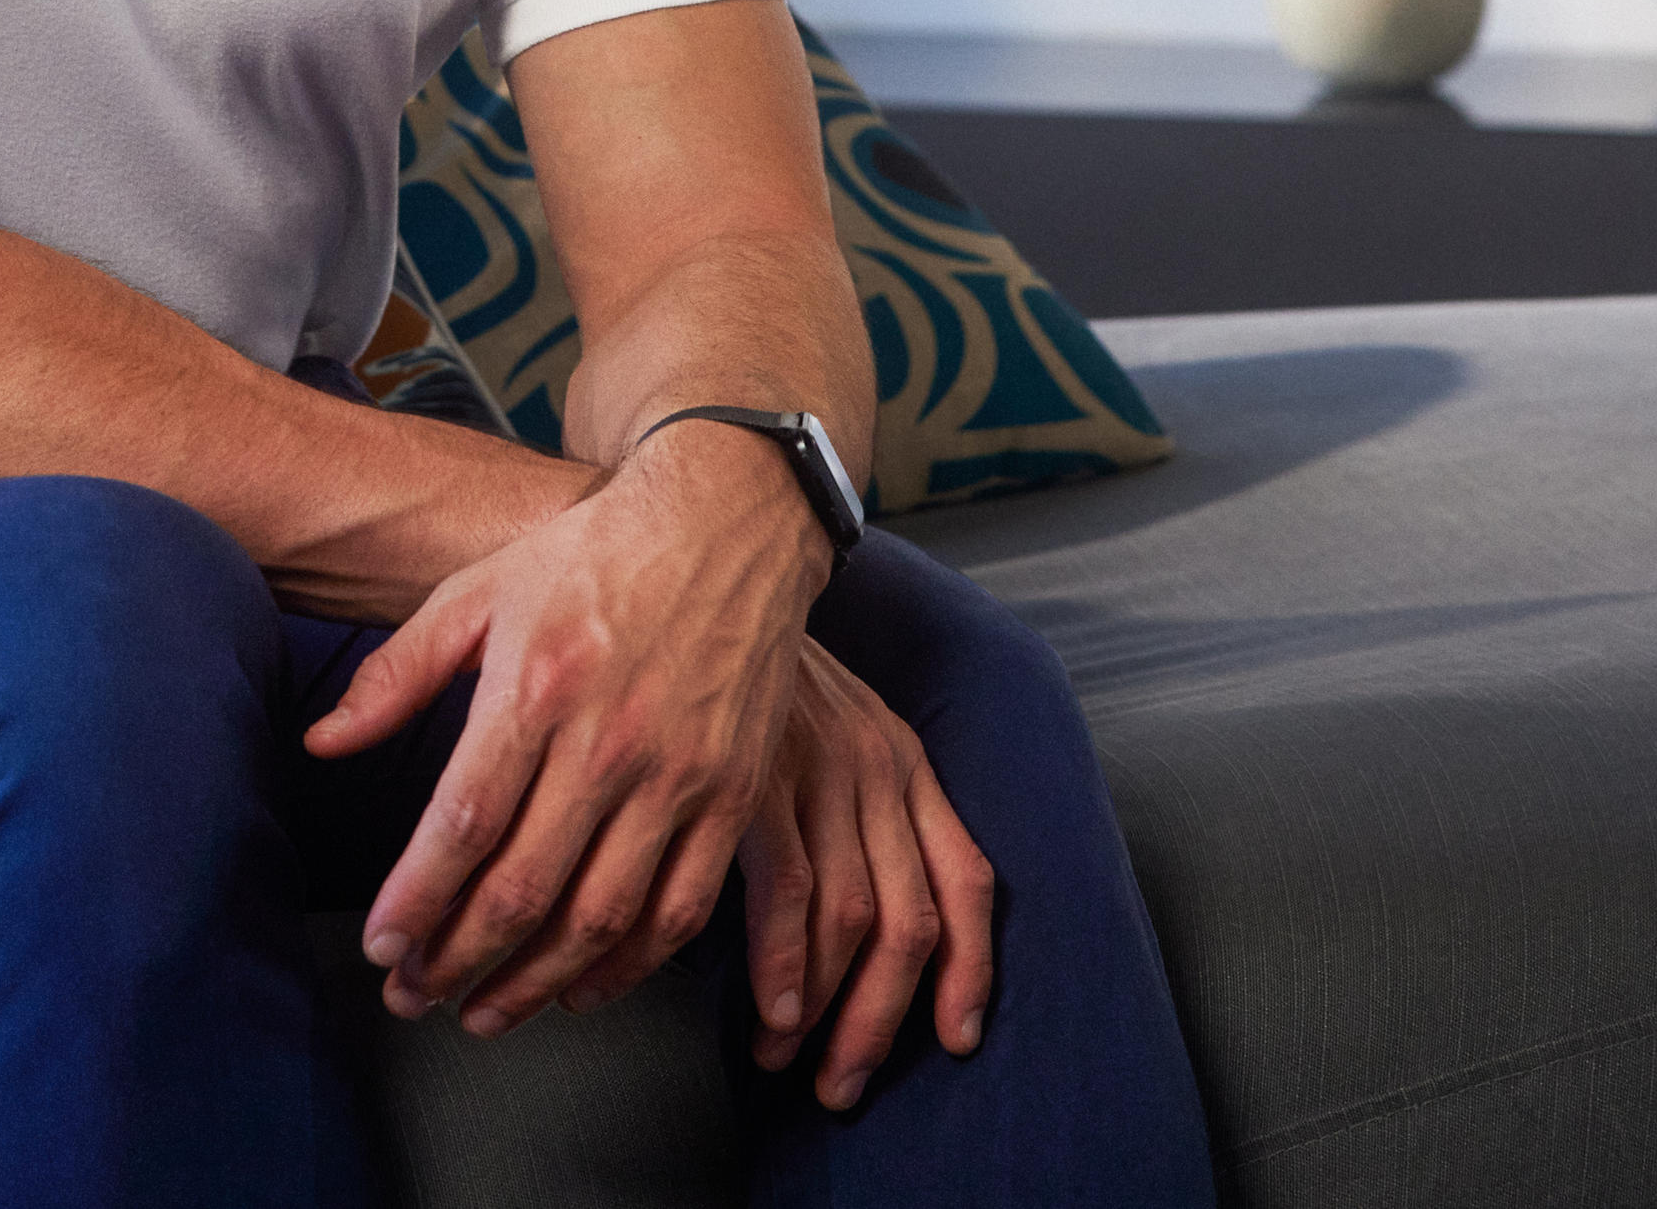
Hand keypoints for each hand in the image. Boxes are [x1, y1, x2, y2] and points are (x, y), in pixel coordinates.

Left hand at [308, 426, 828, 1037]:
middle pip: (524, 887)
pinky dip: (628, 967)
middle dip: (457, 960)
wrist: (726, 522)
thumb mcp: (477, 591)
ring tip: (483, 1012)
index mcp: (536, 687)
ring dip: (534, 983)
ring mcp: (679, 774)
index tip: (381, 948)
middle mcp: (610, 740)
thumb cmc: (589, 554)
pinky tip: (580, 989)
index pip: (464, 824)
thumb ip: (397, 673)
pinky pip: (680, 910)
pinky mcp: (732, 795)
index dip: (418, 901)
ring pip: (600, 917)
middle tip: (412, 997)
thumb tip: (322, 744)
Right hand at [736, 639, 996, 1108]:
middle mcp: (879, 764)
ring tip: (787, 1059)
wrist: (684, 569)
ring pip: (856, 924)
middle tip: (844, 1086)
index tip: (955, 1040)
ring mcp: (821, 768)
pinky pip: (788, 895)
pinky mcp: (758, 773)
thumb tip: (845, 920)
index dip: (972, 973)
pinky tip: (765, 1012)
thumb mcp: (822, 723)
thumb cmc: (740, 666)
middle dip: (882, 1024)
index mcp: (905, 757)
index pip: (969, 882)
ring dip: (825, 1012)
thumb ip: (843, 805)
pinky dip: (782, 968)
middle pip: (912, 925)